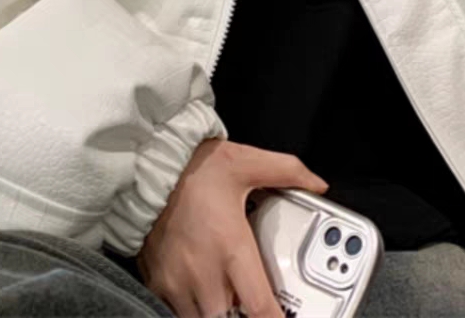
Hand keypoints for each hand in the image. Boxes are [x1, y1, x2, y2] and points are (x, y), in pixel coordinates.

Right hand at [135, 137, 328, 317]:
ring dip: (217, 312)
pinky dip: (191, 307)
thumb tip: (317, 184)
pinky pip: (174, 311)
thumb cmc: (195, 168)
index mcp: (231, 248)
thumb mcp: (247, 162)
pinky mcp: (157, 282)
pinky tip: (201, 289)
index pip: (259, 307)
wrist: (147, 165)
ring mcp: (177, 282)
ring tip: (227, 293)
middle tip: (251, 299)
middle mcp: (204, 273)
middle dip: (242, 316)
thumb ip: (287, 172)